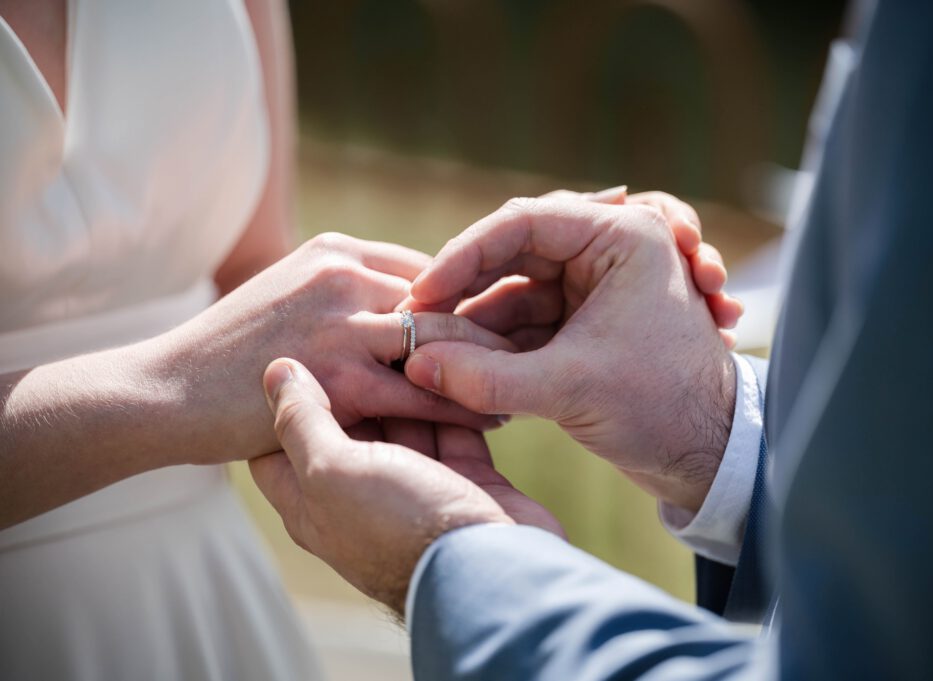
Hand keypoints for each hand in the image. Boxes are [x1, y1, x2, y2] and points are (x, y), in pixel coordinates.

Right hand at [151, 233, 512, 465]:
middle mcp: (342, 275)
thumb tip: (410, 306)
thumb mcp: (291, 296)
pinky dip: (461, 402)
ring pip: (441, 338)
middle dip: (495, 323)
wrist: (166, 389)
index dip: (474, 295)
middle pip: (445, 295)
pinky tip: (493, 414)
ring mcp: (337, 321)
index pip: (430, 266)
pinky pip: (419, 388)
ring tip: (525, 381)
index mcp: (335, 250)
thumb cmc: (231, 350)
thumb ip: (348, 293)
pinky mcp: (333, 373)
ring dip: (488, 362)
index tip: (510, 320)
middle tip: (539, 348)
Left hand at [249, 358, 560, 613]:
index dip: (287, 393)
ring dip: (412, 381)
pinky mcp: (462, 477)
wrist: (492, 568)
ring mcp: (414, 485)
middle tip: (368, 325)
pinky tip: (458, 361)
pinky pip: (453, 427)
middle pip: (351, 419)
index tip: (300, 346)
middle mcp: (360, 491)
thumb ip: (301, 420)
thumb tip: (275, 370)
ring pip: (405, 417)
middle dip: (360, 374)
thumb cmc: (401, 526)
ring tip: (417, 334)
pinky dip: (455, 398)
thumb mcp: (333, 473)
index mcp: (314, 499)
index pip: (281, 438)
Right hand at [403, 198, 735, 512]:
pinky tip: (461, 370)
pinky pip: (524, 324)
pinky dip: (494, 346)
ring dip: (476, 323)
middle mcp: (607, 253)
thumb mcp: (569, 389)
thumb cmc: (664, 408)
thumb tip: (414, 363)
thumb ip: (484, 377)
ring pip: (514, 292)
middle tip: (417, 319)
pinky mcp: (583, 328)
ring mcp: (594, 291)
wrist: (710, 458)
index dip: (464, 255)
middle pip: (512, 253)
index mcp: (622, 237)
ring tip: (434, 354)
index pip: (523, 222)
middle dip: (466, 289)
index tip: (423, 292)